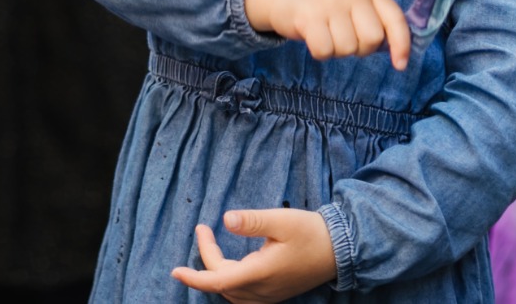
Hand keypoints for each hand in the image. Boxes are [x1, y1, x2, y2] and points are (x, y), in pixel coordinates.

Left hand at [172, 210, 337, 301]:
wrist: (340, 251)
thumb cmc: (311, 233)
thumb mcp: (281, 221)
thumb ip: (252, 221)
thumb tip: (226, 219)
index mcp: (259, 273)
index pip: (216, 281)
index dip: (193, 277)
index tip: (175, 270)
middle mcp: (261, 290)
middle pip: (221, 282)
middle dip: (206, 258)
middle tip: (203, 229)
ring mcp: (268, 295)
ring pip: (231, 291)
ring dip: (216, 272)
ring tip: (212, 245)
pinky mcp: (274, 294)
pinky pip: (242, 294)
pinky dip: (229, 280)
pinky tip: (231, 265)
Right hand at [242, 0, 410, 70]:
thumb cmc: (325, 6)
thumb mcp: (354, 4)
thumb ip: (375, 21)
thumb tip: (397, 53)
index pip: (395, 18)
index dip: (401, 44)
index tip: (399, 65)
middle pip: (372, 38)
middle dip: (360, 48)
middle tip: (344, 38)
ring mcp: (330, 2)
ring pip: (348, 48)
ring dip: (337, 51)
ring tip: (326, 34)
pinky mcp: (308, 16)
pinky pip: (324, 51)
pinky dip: (320, 53)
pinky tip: (313, 38)